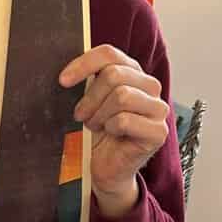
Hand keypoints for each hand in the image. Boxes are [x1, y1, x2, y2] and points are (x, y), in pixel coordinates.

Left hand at [59, 46, 168, 216]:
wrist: (103, 167)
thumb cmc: (95, 132)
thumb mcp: (88, 100)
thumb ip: (87, 80)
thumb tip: (68, 72)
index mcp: (132, 72)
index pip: (110, 53)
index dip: (84, 64)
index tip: (63, 81)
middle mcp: (149, 86)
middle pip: (114, 74)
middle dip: (90, 97)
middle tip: (82, 115)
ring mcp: (157, 109)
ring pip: (122, 95)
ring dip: (99, 114)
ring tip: (96, 125)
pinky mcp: (158, 132)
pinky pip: (125, 120)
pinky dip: (110, 128)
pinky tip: (111, 135)